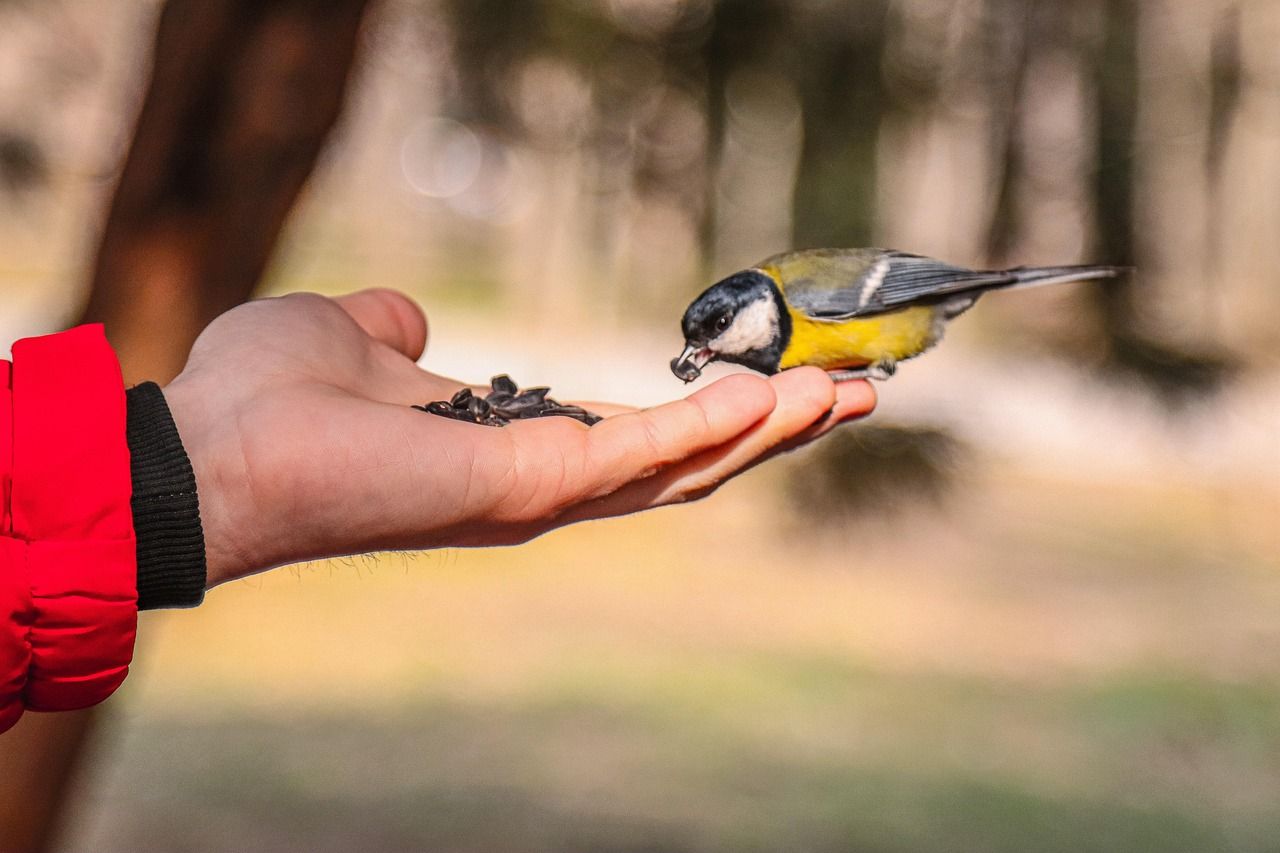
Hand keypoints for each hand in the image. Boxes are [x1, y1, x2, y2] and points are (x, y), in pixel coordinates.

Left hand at [162, 290, 875, 586]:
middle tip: (860, 391)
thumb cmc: (268, 397)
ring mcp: (543, 492)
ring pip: (687, 470)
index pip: (642, 440)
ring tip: (850, 391)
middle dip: (777, 431)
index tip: (784, 379)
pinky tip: (776, 394)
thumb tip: (409, 322)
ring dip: (771, 430)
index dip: (717, 416)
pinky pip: (644, 453)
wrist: (211, 445)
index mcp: (514, 449)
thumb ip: (397, 331)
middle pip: (689, 466)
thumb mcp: (349, 333)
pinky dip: (711, 425)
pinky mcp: (532, 485)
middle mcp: (543, 484)